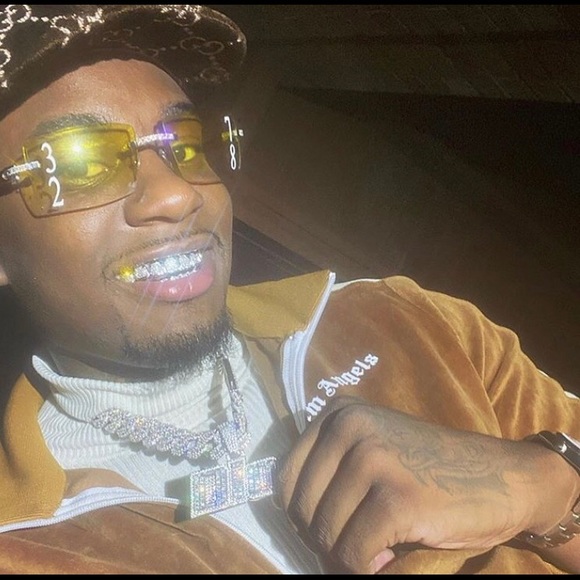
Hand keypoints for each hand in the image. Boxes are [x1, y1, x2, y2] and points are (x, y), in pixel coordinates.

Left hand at [277, 396, 573, 572]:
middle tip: (361, 539)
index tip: (336, 522)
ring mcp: (372, 459)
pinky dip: (366, 568)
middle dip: (325, 535)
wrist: (501, 478)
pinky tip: (391, 555)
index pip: (286, 477)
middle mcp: (349, 426)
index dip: (305, 512)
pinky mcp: (395, 498)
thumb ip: (330, 466)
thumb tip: (288, 515)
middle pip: (300, 507)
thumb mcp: (371, 448)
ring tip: (379, 544)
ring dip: (347, 553)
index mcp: (338, 413)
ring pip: (324, 534)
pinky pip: (354, 554)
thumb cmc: (430, 470)